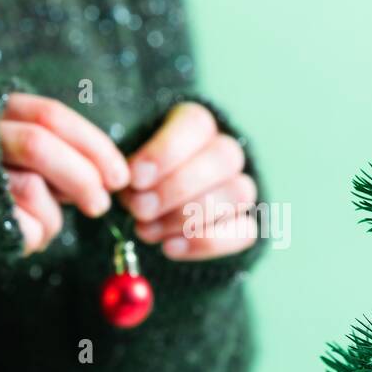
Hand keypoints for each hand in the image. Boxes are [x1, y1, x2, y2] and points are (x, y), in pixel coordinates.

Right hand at [0, 94, 129, 254]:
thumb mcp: (15, 156)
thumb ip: (53, 153)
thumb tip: (108, 177)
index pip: (49, 115)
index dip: (92, 145)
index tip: (120, 176)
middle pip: (38, 143)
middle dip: (81, 177)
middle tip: (101, 205)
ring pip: (30, 186)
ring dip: (53, 216)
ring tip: (45, 225)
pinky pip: (19, 226)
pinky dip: (35, 238)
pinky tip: (22, 237)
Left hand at [120, 102, 256, 260]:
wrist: (150, 209)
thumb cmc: (135, 179)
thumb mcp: (126, 166)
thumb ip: (129, 170)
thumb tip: (130, 186)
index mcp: (195, 124)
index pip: (197, 124)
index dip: (168, 151)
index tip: (137, 178)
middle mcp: (225, 151)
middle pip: (224, 157)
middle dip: (178, 188)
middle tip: (140, 209)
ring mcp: (239, 188)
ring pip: (239, 193)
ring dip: (189, 217)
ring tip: (147, 230)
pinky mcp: (244, 224)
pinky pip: (244, 232)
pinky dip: (206, 243)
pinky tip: (170, 247)